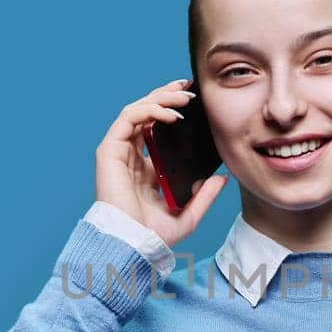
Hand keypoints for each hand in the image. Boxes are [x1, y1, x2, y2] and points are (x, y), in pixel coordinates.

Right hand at [94, 78, 229, 248]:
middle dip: (167, 96)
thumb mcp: (188, 214)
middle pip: (147, 114)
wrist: (134, 242)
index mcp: (146, 168)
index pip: (157, 129)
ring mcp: (119, 152)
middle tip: (189, 88)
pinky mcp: (110, 150)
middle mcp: (131, 156)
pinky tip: (171, 114)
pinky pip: (129, 118)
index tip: (193, 101)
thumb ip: (204, 196)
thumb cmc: (154, 235)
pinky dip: (150, 110)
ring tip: (184, 97)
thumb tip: (221, 178)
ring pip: (138, 110)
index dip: (172, 110)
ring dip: (161, 98)